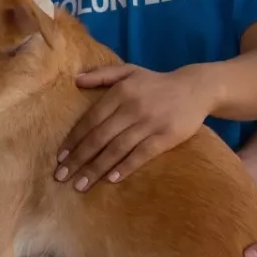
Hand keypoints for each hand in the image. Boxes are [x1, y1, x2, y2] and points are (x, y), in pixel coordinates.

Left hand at [55, 65, 212, 190]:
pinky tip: (111, 179)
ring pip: (116, 149)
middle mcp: (132, 107)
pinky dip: (125, 167)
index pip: (90, 120)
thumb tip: (75, 80)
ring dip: (96, 168)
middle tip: (62, 176)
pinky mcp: (166, 136)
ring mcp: (149, 123)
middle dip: (78, 159)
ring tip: (81, 185)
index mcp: (120, 92)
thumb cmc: (156, 83)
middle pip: (99, 137)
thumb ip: (102, 75)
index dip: (74, 140)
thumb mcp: (129, 71)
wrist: (196, 88)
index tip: (60, 157)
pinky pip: (141, 154)